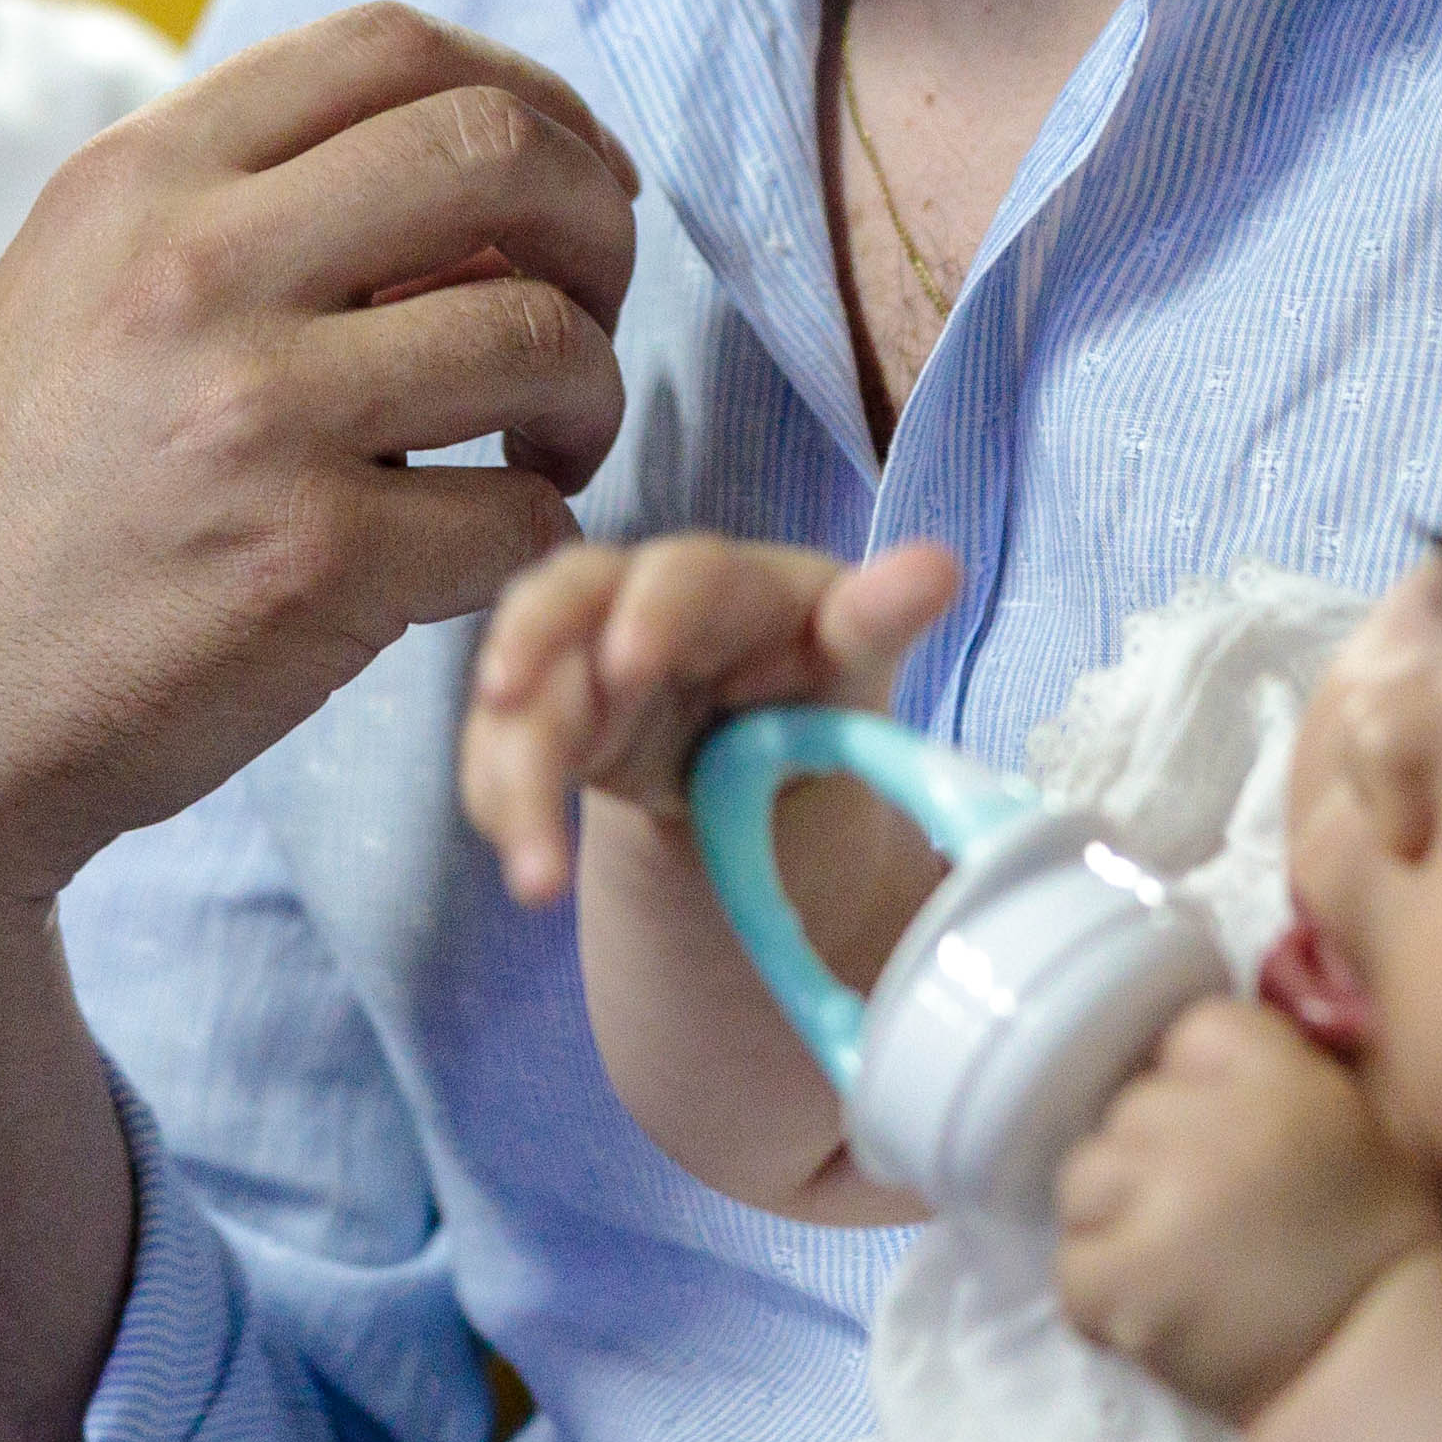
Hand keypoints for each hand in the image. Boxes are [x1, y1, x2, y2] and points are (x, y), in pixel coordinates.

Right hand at [0, 4, 642, 935]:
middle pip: (498, 153)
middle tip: (588, 302)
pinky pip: (519, 514)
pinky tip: (483, 545)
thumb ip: (238, 212)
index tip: (567, 171)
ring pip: (541, 335)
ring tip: (546, 441)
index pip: (392, 45)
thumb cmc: (7, 506)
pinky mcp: (309, 564)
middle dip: (596, 222)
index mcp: (139, 179)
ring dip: (588, 390)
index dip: (525, 94)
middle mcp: (195, 268)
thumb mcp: (78, 289)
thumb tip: (461, 187)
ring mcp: (255, 415)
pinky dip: (538, 527)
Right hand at [461, 534, 957, 907]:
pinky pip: (500, 749)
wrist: (760, 744)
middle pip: (563, 599)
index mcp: (730, 583)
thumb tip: (941, 566)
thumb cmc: (815, 679)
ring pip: (518, 688)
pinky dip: (503, 803)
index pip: (685, 574)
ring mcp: (581, 657)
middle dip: (530, 649)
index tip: (630, 663)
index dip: (653, 612)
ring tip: (535, 876)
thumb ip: (881, 616)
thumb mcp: (856, 652)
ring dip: (511, 773)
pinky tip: (528, 869)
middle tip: (509, 705)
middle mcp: (637, 600)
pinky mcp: (546, 716)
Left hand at [1054, 997, 1441, 1424]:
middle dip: (1155, 1164)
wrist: (1381, 1373)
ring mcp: (1161, 1203)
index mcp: (1279, 1077)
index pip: (1189, 1033)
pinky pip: (1071, 1268)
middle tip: (1207, 1225)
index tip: (1224, 1140)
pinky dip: (1102, 1300)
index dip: (1198, 1088)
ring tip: (1180, 1272)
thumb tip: (1189, 1051)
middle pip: (1129, 1109)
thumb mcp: (1352, 1127)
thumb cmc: (1374, 1254)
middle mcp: (1213, 1126)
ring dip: (1115, 1225)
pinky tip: (1160, 1316)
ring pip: (1083, 1181)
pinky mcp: (1122, 1283)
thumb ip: (1274, 1075)